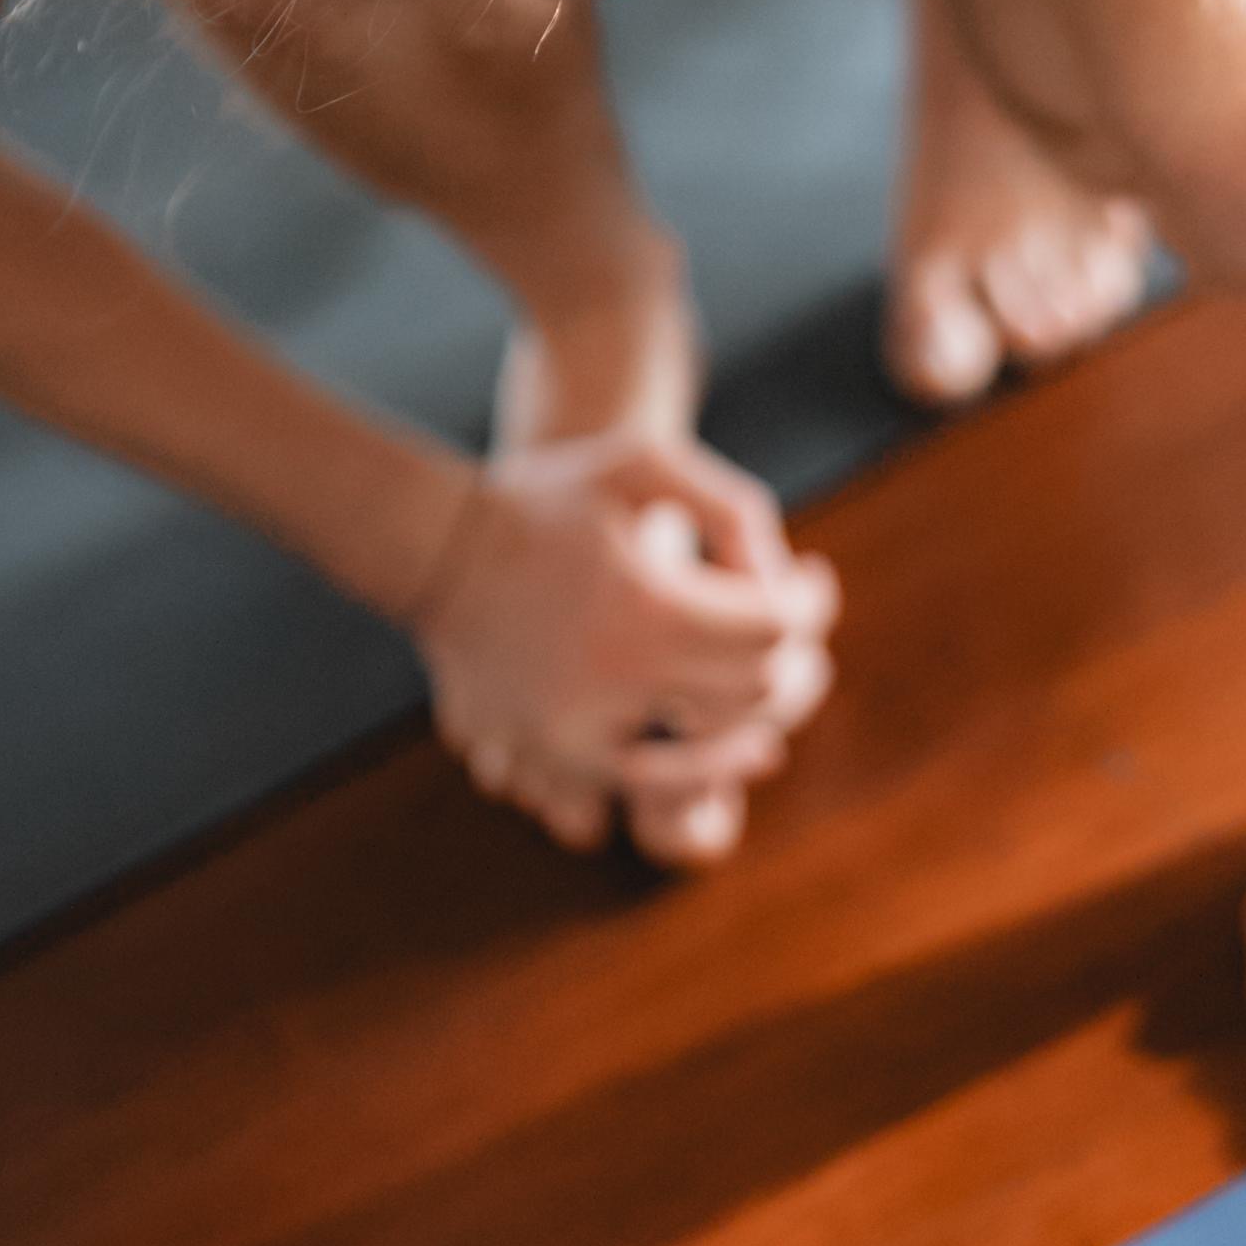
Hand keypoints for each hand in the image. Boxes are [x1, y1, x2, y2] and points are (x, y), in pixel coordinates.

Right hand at [411, 429, 836, 867]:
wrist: (435, 551)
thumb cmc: (547, 497)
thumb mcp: (643, 463)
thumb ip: (730, 506)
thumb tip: (785, 578)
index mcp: (648, 606)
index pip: (775, 628)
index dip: (808, 603)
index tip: (810, 581)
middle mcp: (620, 679)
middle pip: (753, 689)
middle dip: (786, 656)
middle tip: (791, 632)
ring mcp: (583, 730)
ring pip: (714, 748)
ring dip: (752, 720)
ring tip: (770, 702)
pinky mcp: (554, 758)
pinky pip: (650, 782)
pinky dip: (696, 770)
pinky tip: (723, 749)